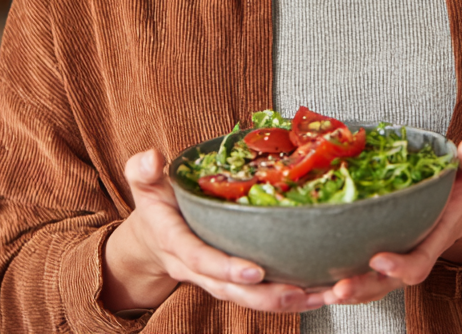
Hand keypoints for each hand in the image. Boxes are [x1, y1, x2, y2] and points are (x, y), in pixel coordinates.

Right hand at [101, 149, 325, 314]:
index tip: (254, 270)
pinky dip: (287, 297)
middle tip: (297, 292)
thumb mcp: (144, 180)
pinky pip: (257, 294)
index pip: (198, 257)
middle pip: (229, 288)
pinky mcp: (230, 280)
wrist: (151, 235)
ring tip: (318, 297)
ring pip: (247, 297)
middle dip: (263, 294)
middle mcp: (193, 266)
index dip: (224, 267)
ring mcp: (212, 277)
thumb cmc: (156, 200)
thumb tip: (152, 159)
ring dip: (283, 301)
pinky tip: (317, 294)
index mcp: (173, 240)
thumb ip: (143, 169)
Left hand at [320, 138, 461, 306]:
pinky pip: (344, 271)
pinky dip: (324, 280)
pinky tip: (300, 279)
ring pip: (360, 285)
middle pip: (381, 284)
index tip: (380, 258)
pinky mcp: (364, 256)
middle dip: (360, 288)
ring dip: (337, 291)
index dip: (400, 267)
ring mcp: (383, 262)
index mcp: (427, 243)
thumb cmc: (454, 191)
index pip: (416, 265)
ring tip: (314, 291)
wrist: (447, 207)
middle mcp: (403, 259)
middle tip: (338, 288)